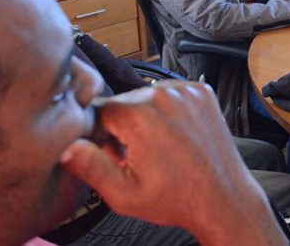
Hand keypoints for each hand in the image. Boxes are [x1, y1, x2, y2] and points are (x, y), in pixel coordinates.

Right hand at [59, 81, 285, 245]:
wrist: (223, 199)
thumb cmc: (177, 199)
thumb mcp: (124, 194)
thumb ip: (90, 167)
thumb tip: (66, 146)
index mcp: (139, 115)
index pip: (98, 110)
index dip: (99, 135)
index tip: (111, 154)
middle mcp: (163, 94)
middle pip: (123, 102)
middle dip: (121, 126)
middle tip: (134, 156)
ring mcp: (186, 90)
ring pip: (146, 96)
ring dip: (145, 116)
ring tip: (157, 148)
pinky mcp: (202, 92)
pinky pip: (171, 94)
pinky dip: (168, 110)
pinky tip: (174, 136)